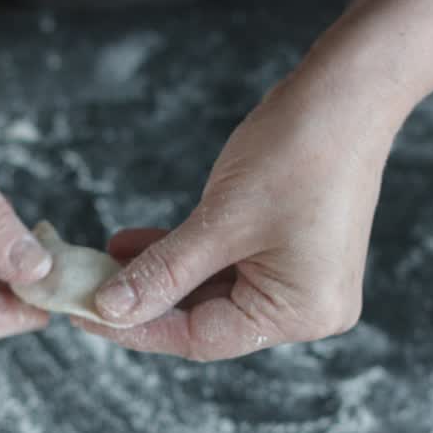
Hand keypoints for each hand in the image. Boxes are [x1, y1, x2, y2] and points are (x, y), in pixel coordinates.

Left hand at [77, 76, 403, 360]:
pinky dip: (182, 257)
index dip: (137, 327)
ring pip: (209, 293)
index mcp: (300, 313)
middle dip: (144, 300)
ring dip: (158, 276)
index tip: (85, 313)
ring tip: (104, 260)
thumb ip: (163, 273)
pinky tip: (134, 244)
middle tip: (87, 285)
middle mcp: (306, 310)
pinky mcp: (288, 254)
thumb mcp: (219, 222)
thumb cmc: (297, 153)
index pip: (200, 339)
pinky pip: (224, 267)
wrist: (347, 93)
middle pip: (204, 321)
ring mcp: (300, 282)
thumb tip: (110, 308)